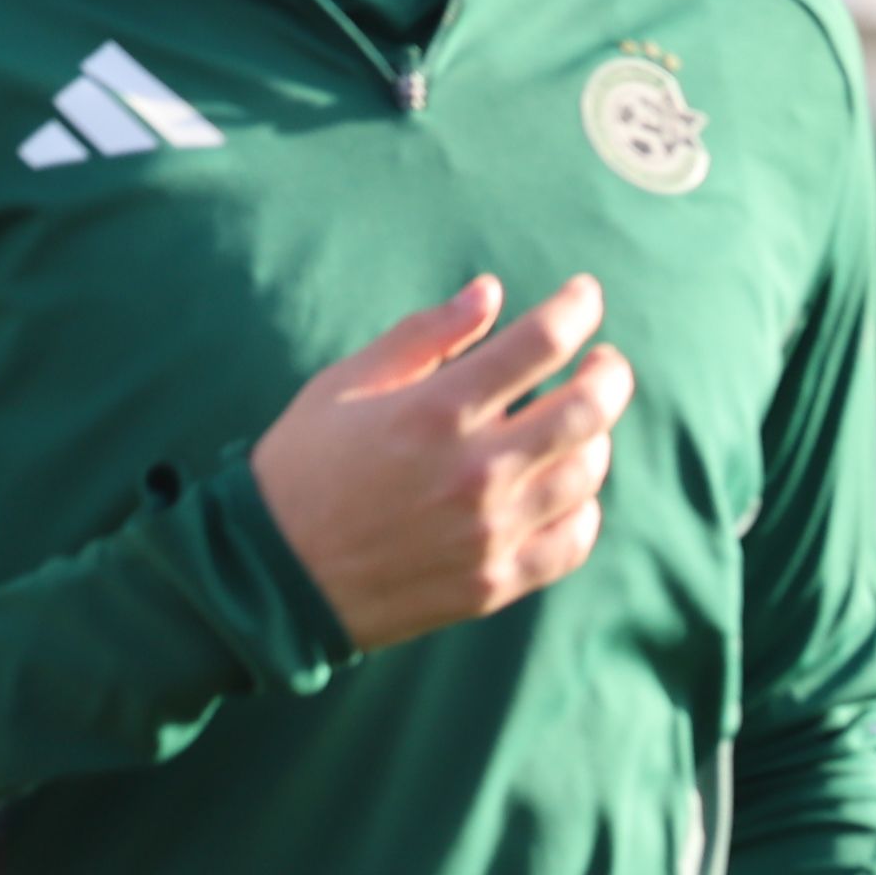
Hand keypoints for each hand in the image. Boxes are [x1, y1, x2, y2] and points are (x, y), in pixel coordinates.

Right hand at [248, 274, 633, 653]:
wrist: (266, 577)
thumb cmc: (302, 468)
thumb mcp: (344, 386)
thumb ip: (423, 336)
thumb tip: (490, 292)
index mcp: (435, 412)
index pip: (540, 342)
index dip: (576, 308)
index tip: (585, 295)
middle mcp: (474, 471)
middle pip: (588, 409)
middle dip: (609, 374)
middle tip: (605, 363)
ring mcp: (490, 531)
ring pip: (588, 472)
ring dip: (596, 439)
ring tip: (578, 425)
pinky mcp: (494, 582)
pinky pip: (574, 540)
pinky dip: (584, 508)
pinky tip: (567, 490)